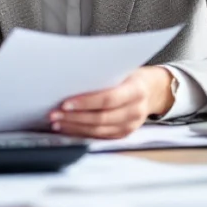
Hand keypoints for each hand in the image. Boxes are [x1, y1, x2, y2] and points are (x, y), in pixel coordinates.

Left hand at [48, 66, 174, 138]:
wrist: (151, 90)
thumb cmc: (130, 76)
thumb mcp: (122, 69)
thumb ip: (103, 74)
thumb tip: (70, 77)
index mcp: (136, 91)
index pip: (108, 99)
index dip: (85, 102)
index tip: (65, 103)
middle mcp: (135, 111)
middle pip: (101, 117)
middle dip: (74, 117)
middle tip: (54, 114)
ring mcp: (131, 125)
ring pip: (99, 130)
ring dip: (74, 127)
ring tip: (56, 122)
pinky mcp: (123, 134)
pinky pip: (100, 137)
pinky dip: (81, 133)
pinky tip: (68, 128)